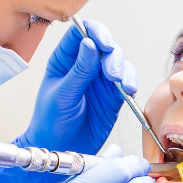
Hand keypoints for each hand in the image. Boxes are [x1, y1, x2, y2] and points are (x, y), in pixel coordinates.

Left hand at [0, 20, 138, 182]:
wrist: (59, 150)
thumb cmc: (50, 122)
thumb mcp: (61, 95)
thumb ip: (78, 71)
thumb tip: (89, 43)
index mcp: (65, 59)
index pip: (81, 33)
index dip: (95, 32)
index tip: (103, 43)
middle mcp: (85, 65)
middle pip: (105, 46)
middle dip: (113, 56)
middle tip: (112, 74)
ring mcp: (100, 79)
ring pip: (119, 62)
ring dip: (124, 70)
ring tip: (122, 85)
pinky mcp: (114, 95)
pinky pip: (127, 81)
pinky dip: (131, 83)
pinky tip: (128, 91)